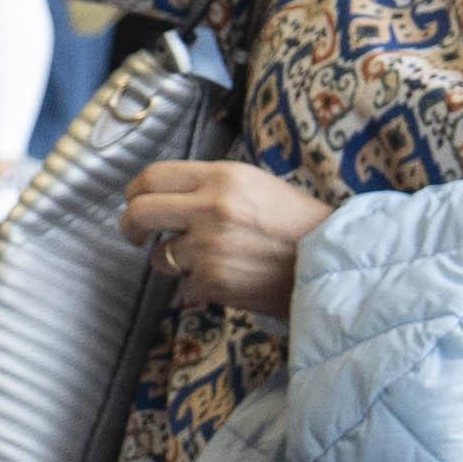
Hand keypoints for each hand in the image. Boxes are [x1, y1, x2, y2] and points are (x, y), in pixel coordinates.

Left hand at [123, 158, 333, 320]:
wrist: (332, 261)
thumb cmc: (295, 223)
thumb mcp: (254, 185)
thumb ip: (208, 187)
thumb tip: (159, 196)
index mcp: (222, 176)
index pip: (152, 176)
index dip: (135, 192)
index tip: (134, 203)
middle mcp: (211, 207)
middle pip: (139, 213)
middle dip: (130, 227)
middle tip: (136, 236)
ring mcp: (209, 246)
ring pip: (160, 255)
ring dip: (175, 261)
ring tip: (212, 259)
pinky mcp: (212, 280)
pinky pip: (185, 284)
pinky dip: (200, 285)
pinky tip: (230, 277)